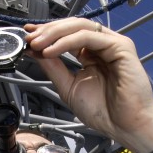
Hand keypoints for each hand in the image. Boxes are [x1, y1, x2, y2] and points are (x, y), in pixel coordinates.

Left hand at [25, 17, 152, 152]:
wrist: (124, 126)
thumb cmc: (104, 112)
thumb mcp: (69, 87)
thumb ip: (54, 68)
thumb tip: (36, 52)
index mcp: (91, 54)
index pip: (67, 35)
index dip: (47, 33)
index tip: (27, 37)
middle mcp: (102, 46)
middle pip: (72, 26)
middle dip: (47, 31)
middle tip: (29, 39)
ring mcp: (113, 44)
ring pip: (80, 26)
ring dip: (54, 33)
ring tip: (37, 44)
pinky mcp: (121, 47)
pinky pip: (89, 37)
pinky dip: (67, 41)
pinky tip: (51, 51)